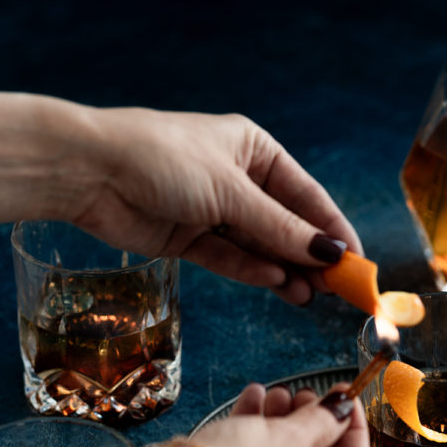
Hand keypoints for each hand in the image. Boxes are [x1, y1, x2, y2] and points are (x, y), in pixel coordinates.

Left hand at [74, 106, 362, 304]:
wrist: (88, 171)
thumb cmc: (161, 159)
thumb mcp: (230, 192)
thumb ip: (280, 228)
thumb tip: (331, 253)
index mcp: (254, 150)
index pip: (306, 195)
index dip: (334, 229)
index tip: (358, 262)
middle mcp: (236, 179)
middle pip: (285, 224)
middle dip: (311, 256)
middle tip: (339, 291)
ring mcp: (211, 209)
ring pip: (258, 245)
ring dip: (284, 269)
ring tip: (310, 296)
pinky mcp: (187, 237)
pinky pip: (229, 256)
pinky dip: (252, 270)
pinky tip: (277, 284)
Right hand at [196, 383, 369, 446]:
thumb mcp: (287, 437)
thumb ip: (322, 422)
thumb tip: (340, 411)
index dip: (352, 425)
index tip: (346, 395)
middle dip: (311, 424)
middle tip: (306, 394)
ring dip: (282, 427)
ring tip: (273, 394)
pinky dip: (258, 444)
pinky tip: (250, 405)